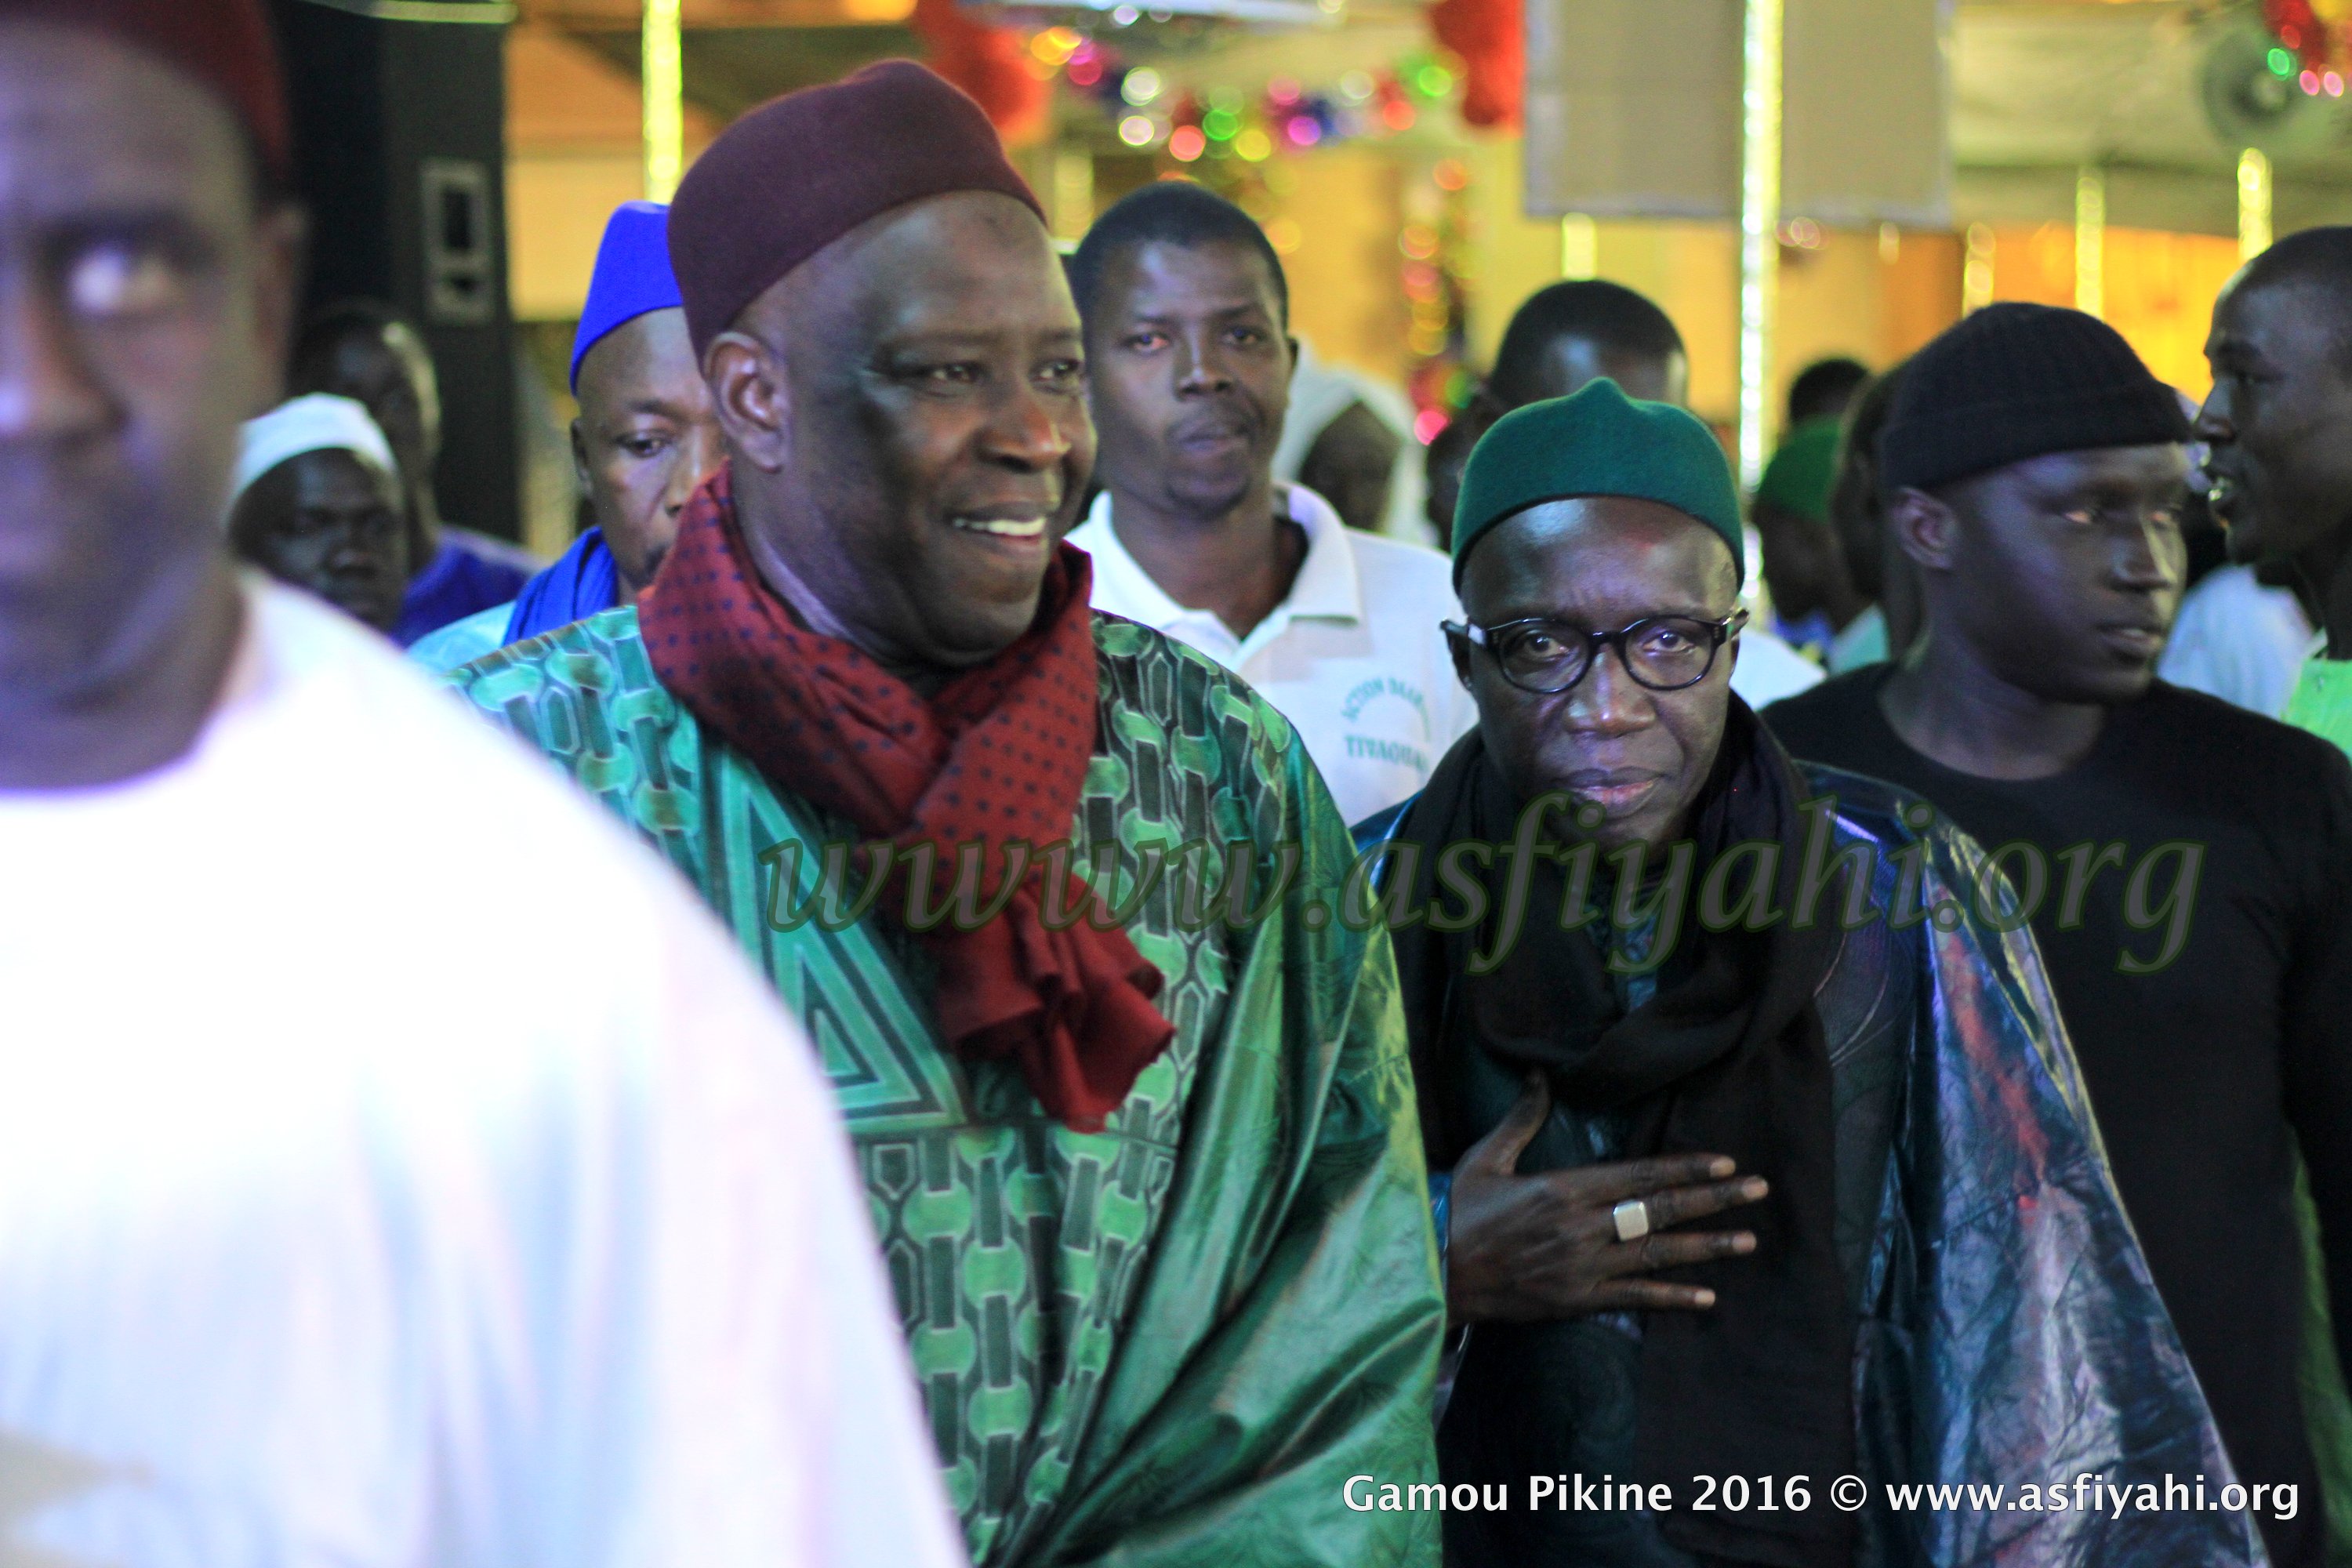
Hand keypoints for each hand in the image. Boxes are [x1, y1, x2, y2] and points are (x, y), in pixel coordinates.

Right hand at [1446, 1072, 1767, 1322]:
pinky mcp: (1577, 1300)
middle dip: (1714, 1200)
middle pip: (1660, 1211)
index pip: (1639, 1175)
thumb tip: (1540, 1074)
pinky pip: (1634, 1299)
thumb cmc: (1457, 1209)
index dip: (1685, 1168)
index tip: (1725, 1163)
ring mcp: (1583, 1266)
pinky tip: (1707, 1295)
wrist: (1434, 1271)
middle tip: (1759, 1191)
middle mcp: (1582, 1226)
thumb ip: (1521, 1118)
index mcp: (1563, 1187)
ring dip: (1707, 1246)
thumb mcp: (1486, 1157)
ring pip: (1657, 1254)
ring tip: (1748, 1240)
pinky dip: (1671, 1297)